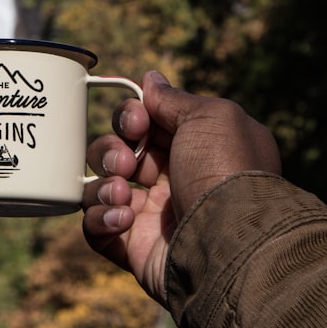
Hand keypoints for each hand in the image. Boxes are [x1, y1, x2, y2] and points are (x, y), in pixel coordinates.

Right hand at [82, 70, 280, 304]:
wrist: (230, 241)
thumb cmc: (225, 171)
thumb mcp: (211, 117)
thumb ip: (174, 99)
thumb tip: (151, 79)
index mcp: (193, 148)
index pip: (144, 123)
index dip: (130, 117)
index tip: (138, 123)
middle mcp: (172, 180)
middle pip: (117, 151)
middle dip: (112, 149)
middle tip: (128, 162)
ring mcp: (152, 216)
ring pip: (101, 187)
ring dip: (104, 183)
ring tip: (125, 193)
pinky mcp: (133, 248)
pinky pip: (96, 227)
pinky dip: (101, 218)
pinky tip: (124, 217)